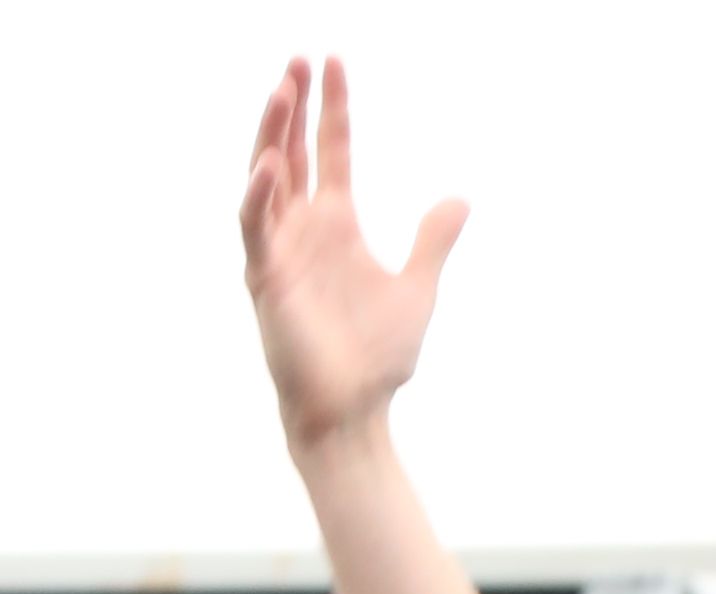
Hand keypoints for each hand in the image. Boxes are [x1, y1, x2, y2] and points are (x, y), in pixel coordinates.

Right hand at [240, 56, 466, 454]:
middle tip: (297, 59)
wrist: (354, 412)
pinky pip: (255, 229)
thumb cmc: (377, 359)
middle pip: (294, 152)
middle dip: (294, 106)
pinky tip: (270, 163)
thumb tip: (460, 198)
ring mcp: (280, 253)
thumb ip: (433, 240)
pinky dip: (259, 197)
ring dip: (271, 136)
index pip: (331, 151)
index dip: (333, 108)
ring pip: (267, 180)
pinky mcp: (266, 281)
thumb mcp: (417, 287)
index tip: (333, 62)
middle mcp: (303, 231)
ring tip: (281, 91)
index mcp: (336, 225)